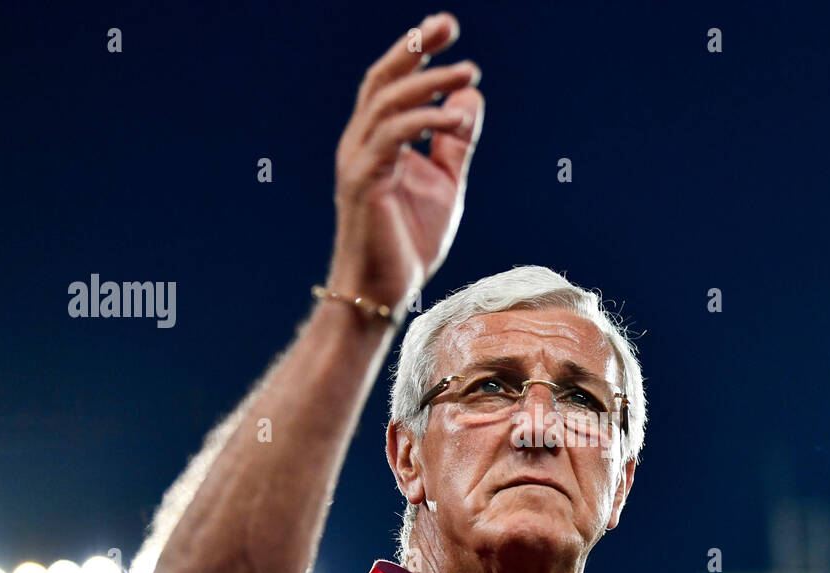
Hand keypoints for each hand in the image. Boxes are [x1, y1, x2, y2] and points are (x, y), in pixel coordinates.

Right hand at [326, 12, 483, 315]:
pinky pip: (393, 135)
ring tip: (468, 74)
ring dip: (430, 82)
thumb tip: (472, 96)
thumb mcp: (445, 184)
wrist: (381, 290)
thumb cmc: (409, 242)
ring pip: (388, 101)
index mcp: (376, 140)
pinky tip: (455, 119)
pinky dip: (426, 121)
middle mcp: (360, 142)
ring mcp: (357, 159)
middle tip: (448, 25)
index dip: (417, 52)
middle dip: (415, 48)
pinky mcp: (363, 179)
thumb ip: (455, 141)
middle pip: (383, 79)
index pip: (393, 83)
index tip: (446, 29)